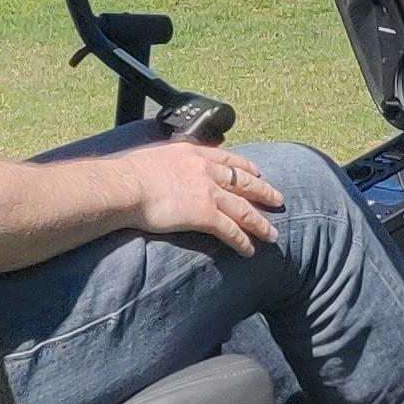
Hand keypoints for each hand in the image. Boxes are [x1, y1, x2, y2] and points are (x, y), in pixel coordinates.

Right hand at [115, 137, 283, 253]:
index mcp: (192, 153)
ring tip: (272, 234)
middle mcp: (205, 170)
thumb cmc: (127, 174)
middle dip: (264, 191)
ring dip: (260, 223)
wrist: (124, 185)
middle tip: (278, 199)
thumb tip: (158, 173)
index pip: (227, 158)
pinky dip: (242, 241)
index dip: (245, 166)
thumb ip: (165, 164)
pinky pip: (230, 230)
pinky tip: (249, 250)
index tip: (257, 171)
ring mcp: (207, 192)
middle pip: (244, 181)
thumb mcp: (151, 158)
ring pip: (243, 208)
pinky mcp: (204, 214)